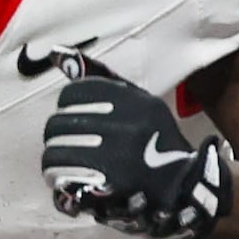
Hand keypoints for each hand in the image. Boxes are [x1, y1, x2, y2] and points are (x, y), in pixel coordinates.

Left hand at [42, 67, 232, 238]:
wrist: (185, 185)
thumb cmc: (156, 140)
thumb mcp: (140, 103)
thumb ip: (102, 81)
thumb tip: (57, 53)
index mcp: (134, 101)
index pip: (74, 93)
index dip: (65, 107)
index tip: (70, 119)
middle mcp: (126, 126)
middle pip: (60, 124)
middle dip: (55, 138)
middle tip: (61, 146)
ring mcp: (119, 157)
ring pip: (57, 153)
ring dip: (53, 161)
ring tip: (58, 167)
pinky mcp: (111, 185)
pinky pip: (66, 178)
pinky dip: (59, 180)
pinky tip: (64, 181)